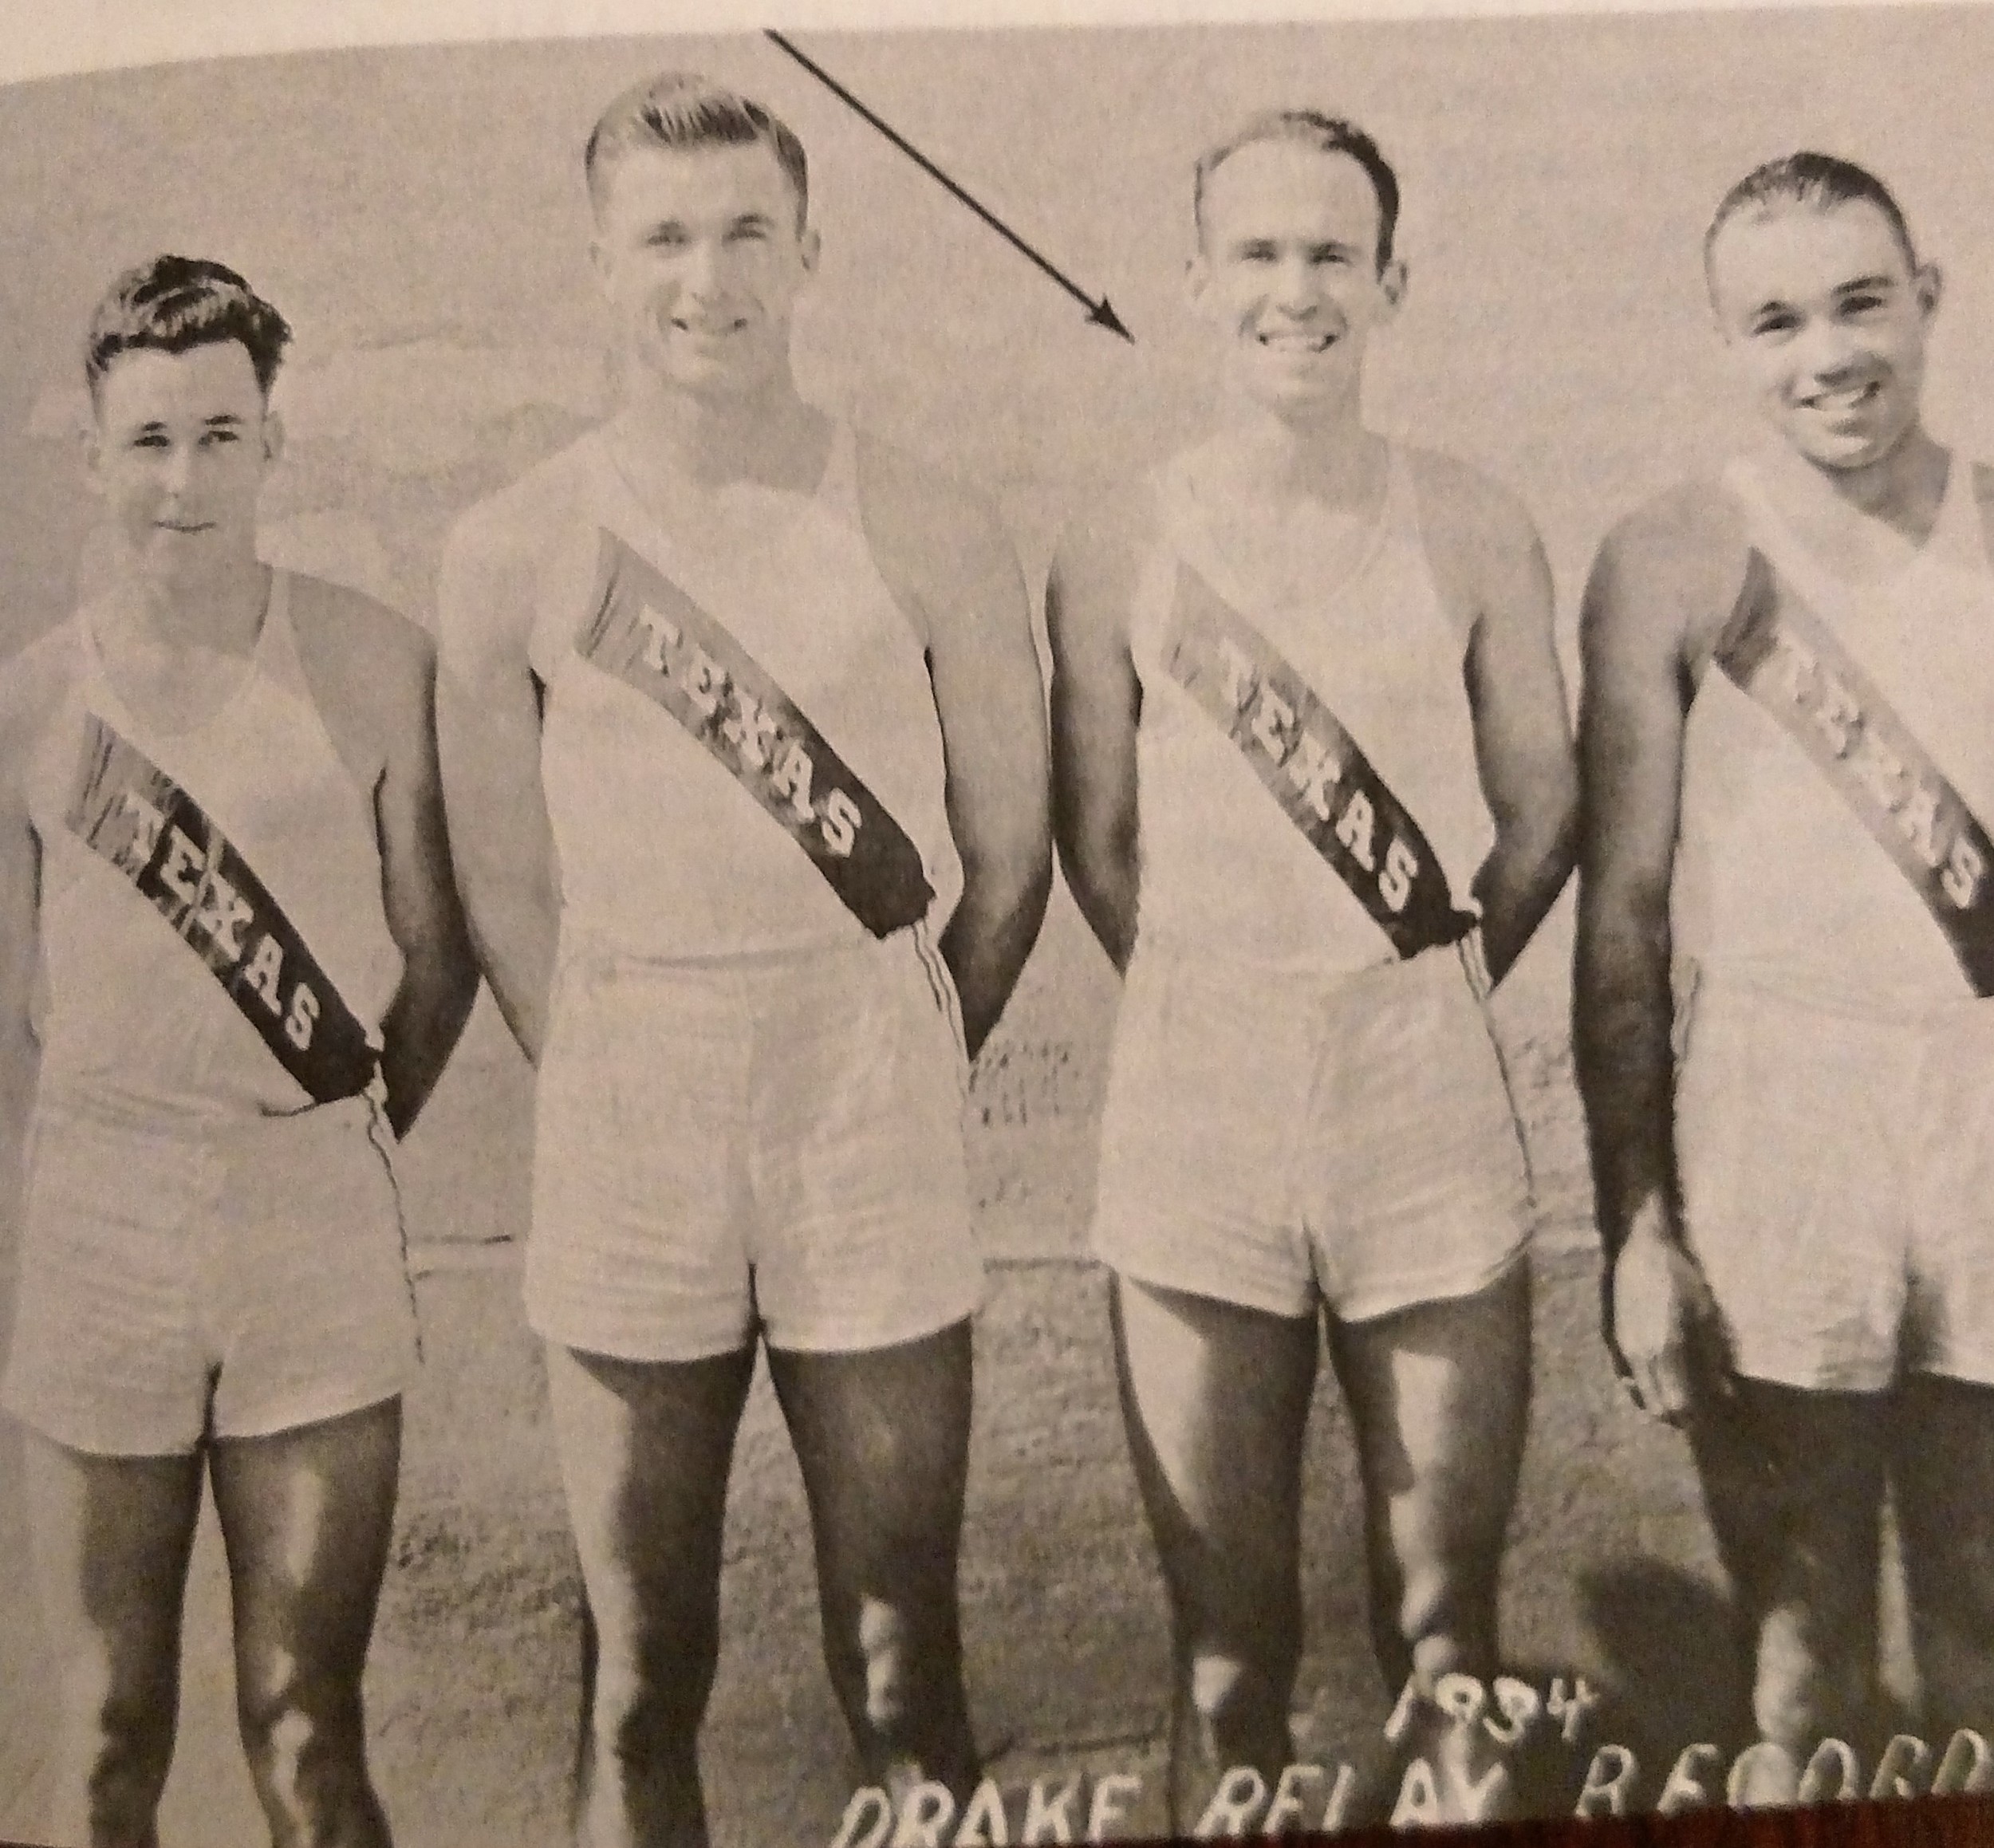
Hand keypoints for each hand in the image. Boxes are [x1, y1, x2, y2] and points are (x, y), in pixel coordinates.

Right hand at [1604, 1205, 1732, 1424]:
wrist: (1643, 1249)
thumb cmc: (1681, 1277)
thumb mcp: (1705, 1315)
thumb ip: (1712, 1358)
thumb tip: (1725, 1393)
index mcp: (1665, 1350)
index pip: (1676, 1404)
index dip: (1694, 1416)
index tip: (1710, 1415)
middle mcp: (1640, 1355)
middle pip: (1655, 1405)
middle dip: (1677, 1414)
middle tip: (1698, 1409)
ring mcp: (1624, 1348)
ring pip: (1640, 1393)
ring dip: (1660, 1399)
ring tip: (1682, 1392)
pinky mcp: (1617, 1338)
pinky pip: (1630, 1375)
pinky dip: (1646, 1384)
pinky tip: (1662, 1373)